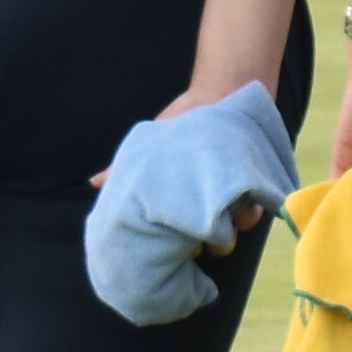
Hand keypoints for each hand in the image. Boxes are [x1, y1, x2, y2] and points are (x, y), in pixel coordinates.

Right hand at [99, 69, 292, 253]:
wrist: (218, 98)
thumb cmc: (179, 128)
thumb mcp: (149, 149)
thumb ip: (120, 170)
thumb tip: (93, 182)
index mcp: (185, 210)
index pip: (184, 245)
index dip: (180, 252)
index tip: (175, 248)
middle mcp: (211, 211)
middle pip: (214, 247)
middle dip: (210, 245)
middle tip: (201, 235)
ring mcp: (235, 202)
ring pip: (236, 233)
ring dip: (230, 225)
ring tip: (220, 209)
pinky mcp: (258, 189)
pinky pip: (257, 212)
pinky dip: (250, 208)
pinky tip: (239, 196)